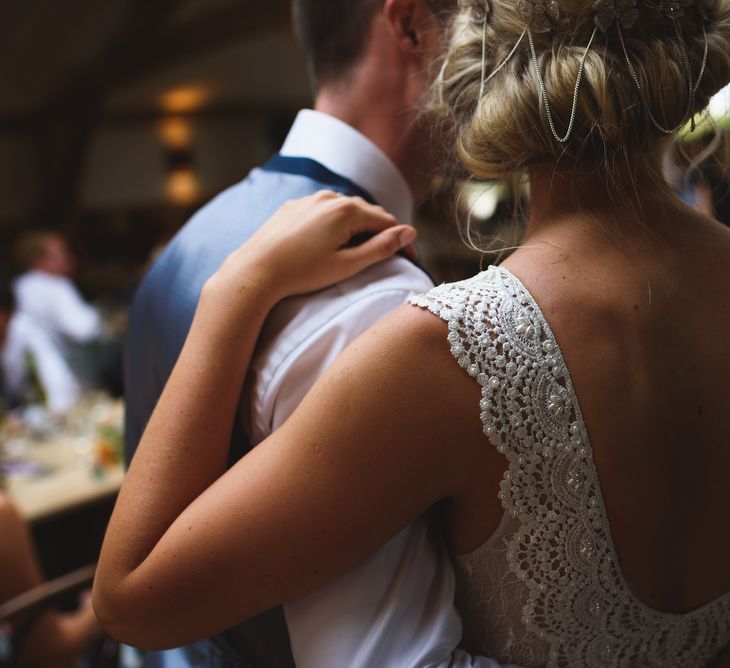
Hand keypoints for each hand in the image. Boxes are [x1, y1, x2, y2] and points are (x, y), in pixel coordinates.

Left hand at [214, 191, 416, 304]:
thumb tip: (409, 233)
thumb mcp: (348, 265)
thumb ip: (381, 247)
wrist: (255, 270)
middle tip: (391, 255)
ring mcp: (309, 200)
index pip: (386, 221)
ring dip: (358, 226)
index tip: (410, 259)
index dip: (402, 240)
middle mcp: (329, 197)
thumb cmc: (302, 273)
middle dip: (381, 231)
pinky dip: (335, 223)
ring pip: (344, 210)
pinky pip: (322, 211)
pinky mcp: (293, 207)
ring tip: (361, 249)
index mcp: (347, 210)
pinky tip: (332, 241)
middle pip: (367, 212)